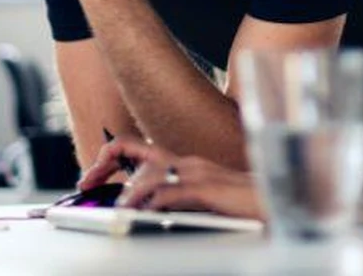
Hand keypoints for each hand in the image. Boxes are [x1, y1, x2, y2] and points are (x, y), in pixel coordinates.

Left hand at [78, 137, 263, 220]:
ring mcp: (197, 173)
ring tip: (114, 207)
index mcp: (184, 163)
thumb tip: (142, 210)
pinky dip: (151, 202)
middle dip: (104, 161)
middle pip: (135, 149)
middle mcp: (187, 162)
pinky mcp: (207, 189)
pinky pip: (170, 192)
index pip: (138, 150)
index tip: (90, 177)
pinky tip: (141, 213)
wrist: (277, 204)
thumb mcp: (201, 201)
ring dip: (126, 190)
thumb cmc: (242, 207)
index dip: (110, 157)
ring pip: (149, 172)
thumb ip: (175, 199)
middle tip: (84, 183)